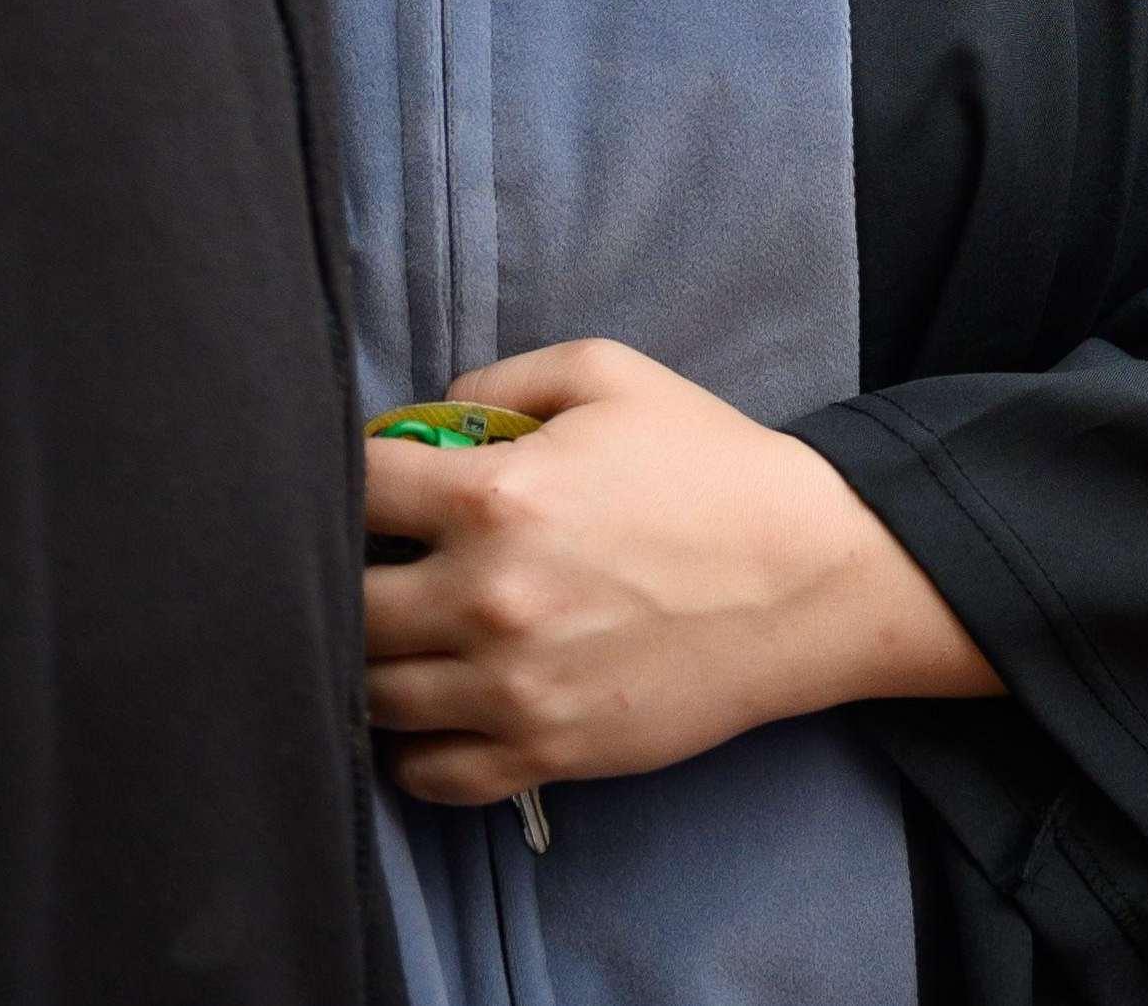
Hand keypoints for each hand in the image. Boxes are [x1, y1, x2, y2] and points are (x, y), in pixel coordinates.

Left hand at [360, 337, 991, 806]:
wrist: (803, 577)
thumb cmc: (706, 461)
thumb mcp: (603, 373)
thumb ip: (496, 381)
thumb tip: (427, 420)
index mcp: (496, 496)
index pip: (354, 487)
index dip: (346, 472)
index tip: (370, 477)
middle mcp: (489, 599)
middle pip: (345, 604)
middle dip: (344, 572)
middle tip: (377, 557)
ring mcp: (515, 689)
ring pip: (376, 694)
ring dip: (370, 658)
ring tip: (398, 628)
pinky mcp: (548, 753)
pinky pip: (431, 774)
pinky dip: (410, 746)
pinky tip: (431, 703)